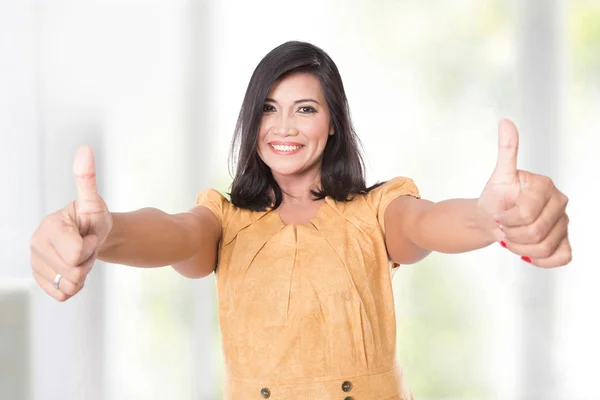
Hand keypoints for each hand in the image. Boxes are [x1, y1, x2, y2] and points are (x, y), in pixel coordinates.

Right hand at [30, 147, 112, 300]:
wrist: (92, 236)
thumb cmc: (93, 218)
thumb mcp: (93, 201)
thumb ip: (87, 179)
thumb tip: (85, 150)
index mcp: (49, 226)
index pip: (77, 253)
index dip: (90, 246)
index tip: (87, 234)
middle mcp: (36, 244)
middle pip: (73, 271)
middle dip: (87, 261)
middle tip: (85, 246)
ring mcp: (36, 263)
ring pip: (69, 284)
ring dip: (82, 273)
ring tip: (80, 256)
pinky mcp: (40, 279)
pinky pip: (63, 294)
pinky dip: (75, 286)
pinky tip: (74, 269)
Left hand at [477, 119, 571, 267]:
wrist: (493, 219)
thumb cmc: (496, 198)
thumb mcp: (498, 175)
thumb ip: (507, 150)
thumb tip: (506, 121)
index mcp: (545, 186)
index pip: (525, 213)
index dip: (506, 219)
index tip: (500, 213)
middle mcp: (560, 202)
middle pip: (534, 232)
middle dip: (511, 234)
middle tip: (504, 226)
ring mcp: (564, 223)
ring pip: (543, 247)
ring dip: (520, 248)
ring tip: (512, 237)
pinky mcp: (565, 241)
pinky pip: (560, 257)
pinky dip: (540, 260)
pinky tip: (527, 252)